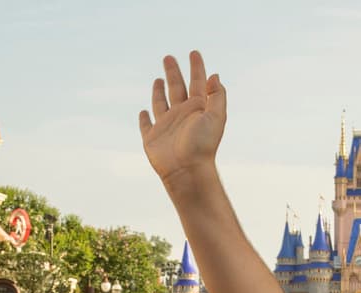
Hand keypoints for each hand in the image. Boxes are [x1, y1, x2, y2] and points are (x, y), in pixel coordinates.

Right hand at [139, 51, 226, 186]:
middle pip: (177, 88)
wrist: (187, 171)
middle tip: (169, 57)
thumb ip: (217, 96)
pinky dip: (144, 118)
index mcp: (198, 109)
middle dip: (173, 72)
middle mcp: (182, 115)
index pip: (197, 82)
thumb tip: (215, 76)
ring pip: (161, 103)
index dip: (196, 67)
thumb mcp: (216, 117)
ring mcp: (166, 126)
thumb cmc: (203, 145)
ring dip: (159, 91)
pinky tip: (143, 111)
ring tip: (158, 80)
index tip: (194, 53)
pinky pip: (146, 125)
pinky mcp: (152, 138)